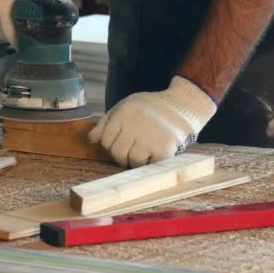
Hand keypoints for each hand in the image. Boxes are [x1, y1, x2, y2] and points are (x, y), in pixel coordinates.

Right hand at [0, 0, 51, 45]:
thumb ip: (46, 3)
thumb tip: (54, 23)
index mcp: (1, 6)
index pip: (10, 35)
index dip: (20, 42)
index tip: (29, 45)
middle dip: (12, 37)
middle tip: (23, 38)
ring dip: (1, 30)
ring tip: (12, 28)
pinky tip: (0, 17)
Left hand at [88, 76, 216, 167]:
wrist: (181, 106)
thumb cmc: (148, 108)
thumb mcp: (124, 106)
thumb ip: (106, 122)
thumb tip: (92, 140)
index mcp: (124, 114)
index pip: (105, 140)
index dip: (110, 144)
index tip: (120, 142)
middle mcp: (135, 126)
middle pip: (116, 153)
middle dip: (120, 155)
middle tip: (129, 150)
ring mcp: (150, 139)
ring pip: (131, 162)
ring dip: (135, 160)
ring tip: (143, 150)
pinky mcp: (164, 150)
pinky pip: (149, 166)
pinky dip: (150, 163)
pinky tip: (154, 153)